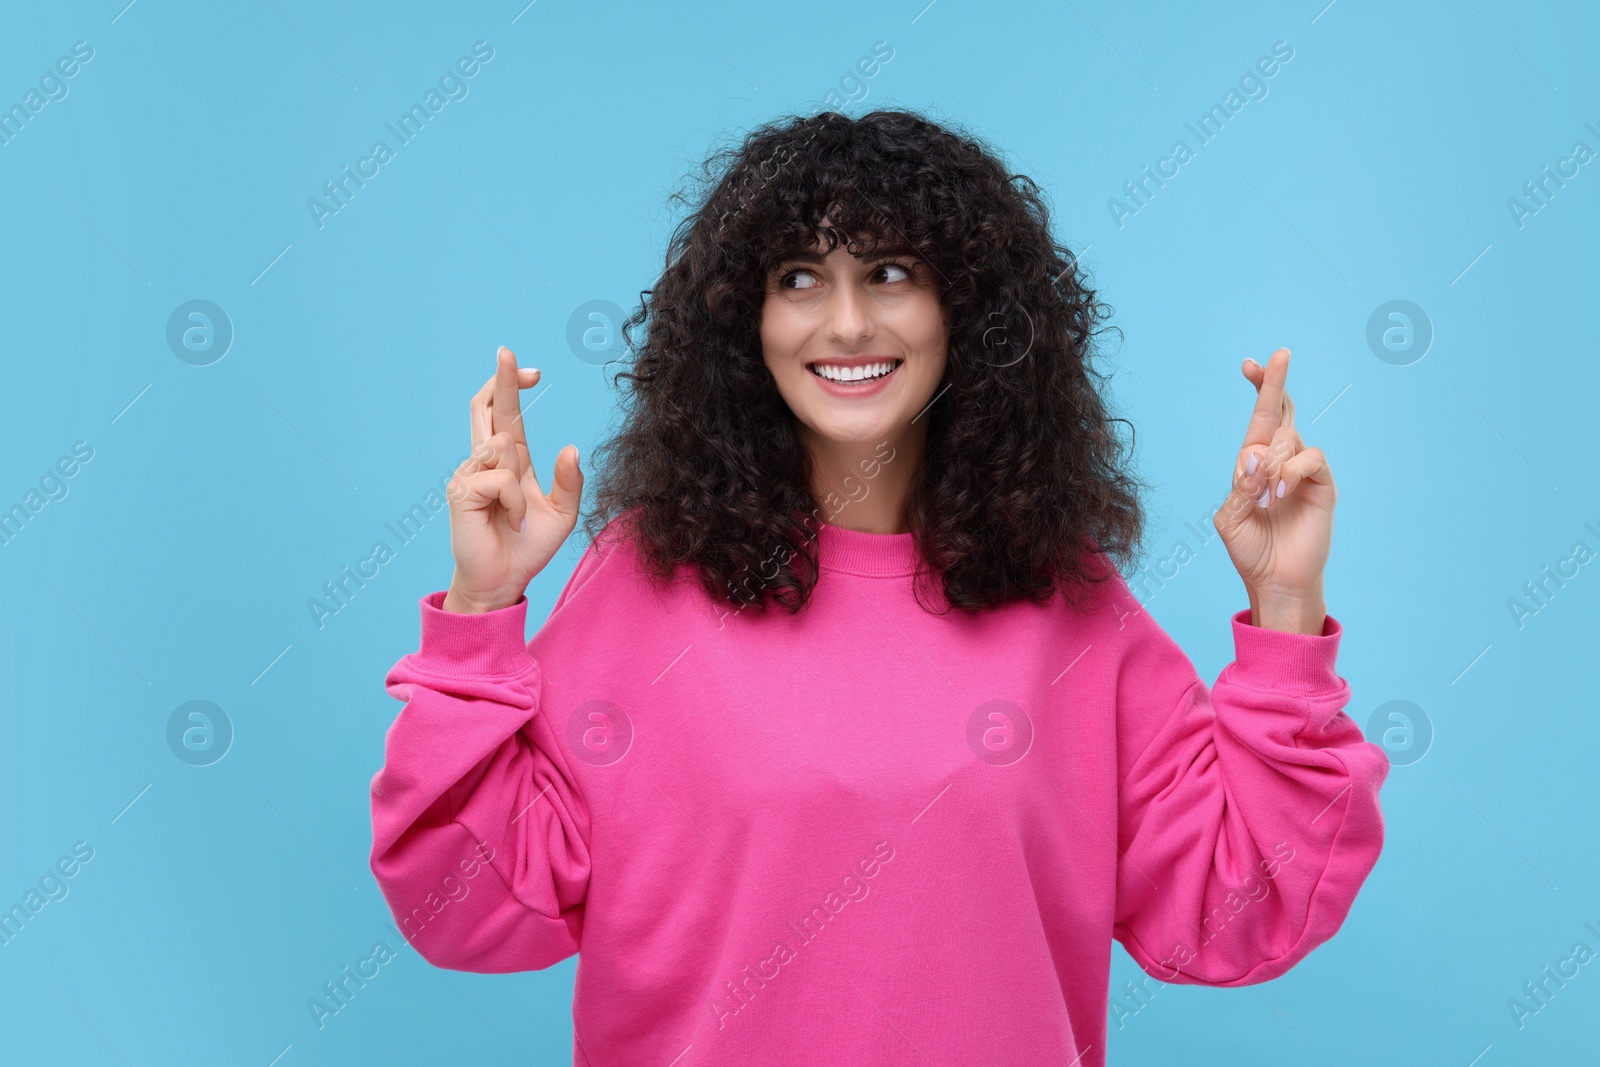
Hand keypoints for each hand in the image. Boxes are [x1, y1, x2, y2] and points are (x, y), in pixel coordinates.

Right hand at [442, 347, 582, 613]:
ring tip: (517, 517)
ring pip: (504, 446)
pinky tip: (507, 521)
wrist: (505, 581)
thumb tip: (570, 448)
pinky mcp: (461, 491)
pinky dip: (513, 503)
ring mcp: (469, 474)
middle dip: (500, 380)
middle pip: (485, 408)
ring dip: (520, 485)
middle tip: (509, 354)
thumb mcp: (562, 514)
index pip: (506, 414)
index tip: (518, 362)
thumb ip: (570, 483)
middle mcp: (486, 462)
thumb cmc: (529, 547)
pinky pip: (500, 479)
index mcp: (511, 462)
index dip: (510, 385)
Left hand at [1213, 348, 1334, 633]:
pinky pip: (1310, 457)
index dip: (1259, 390)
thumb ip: (1240, 487)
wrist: (1276, 580)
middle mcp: (1279, 461)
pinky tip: (1281, 494)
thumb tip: (1256, 455)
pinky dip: (1291, 471)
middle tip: (1277, 356)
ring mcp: (1302, 471)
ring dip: (1271, 463)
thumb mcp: (1231, 519)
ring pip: (1288, 438)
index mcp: (1253, 463)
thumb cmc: (1250, 550)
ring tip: (1266, 497)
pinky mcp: (1321, 484)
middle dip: (1274, 383)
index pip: (1258, 419)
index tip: (1250, 365)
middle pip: (1280, 412)